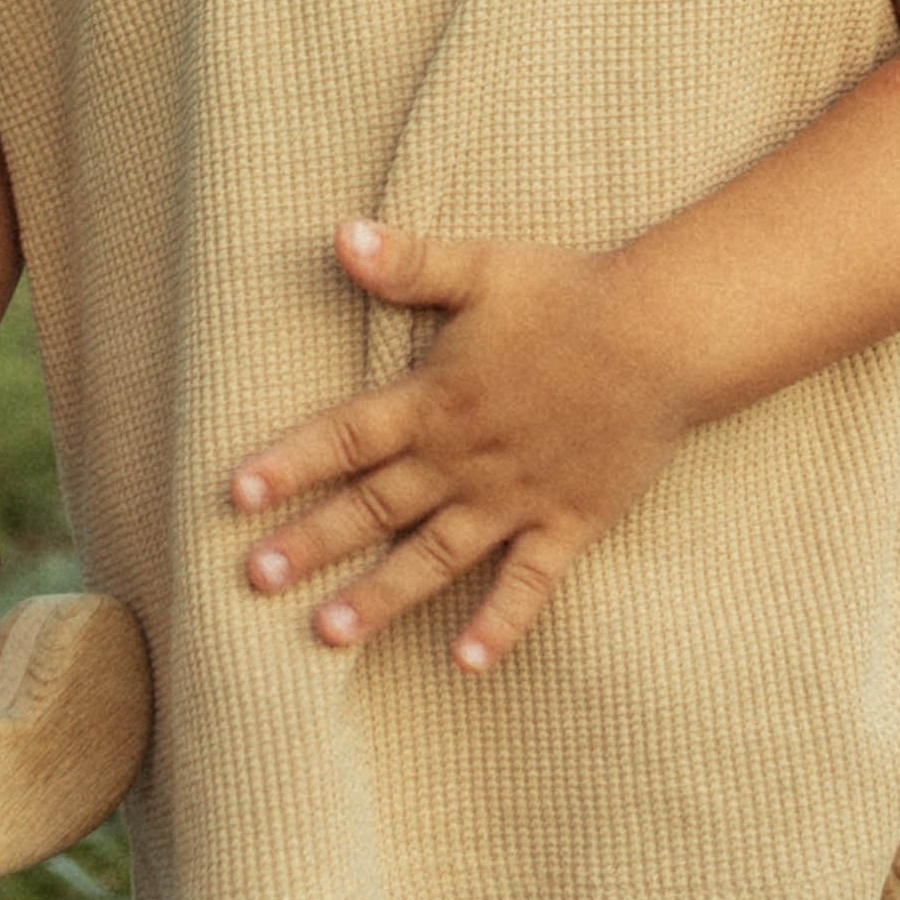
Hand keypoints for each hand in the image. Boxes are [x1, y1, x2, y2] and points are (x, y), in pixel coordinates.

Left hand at [229, 220, 692, 671]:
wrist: (663, 336)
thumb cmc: (570, 295)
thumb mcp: (481, 269)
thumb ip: (407, 263)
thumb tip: (338, 237)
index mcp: (436, 399)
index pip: (346, 437)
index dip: (290, 463)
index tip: (237, 495)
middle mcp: (465, 458)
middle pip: (375, 506)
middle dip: (312, 543)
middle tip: (254, 580)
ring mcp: (515, 497)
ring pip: (434, 556)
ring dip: (380, 596)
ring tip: (327, 635)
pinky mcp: (567, 522)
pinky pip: (528, 584)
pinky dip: (499, 624)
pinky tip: (466, 663)